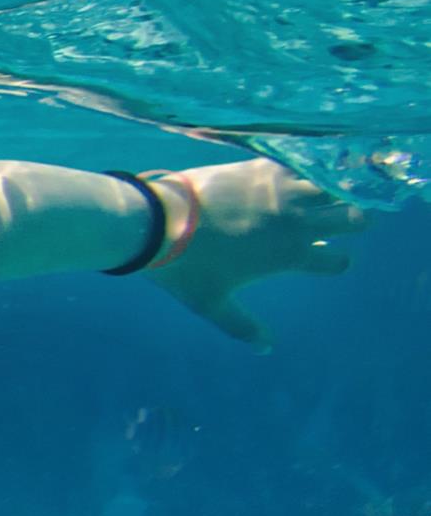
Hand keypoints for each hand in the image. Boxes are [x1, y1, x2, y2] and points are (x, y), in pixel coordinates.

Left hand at [145, 159, 367, 350]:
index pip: (339, 261)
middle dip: (356, 222)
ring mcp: (283, 191)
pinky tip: (293, 177)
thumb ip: (242, 326)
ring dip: (334, 193)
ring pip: (334, 186)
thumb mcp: (212, 304)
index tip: (324, 258)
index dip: (337, 262)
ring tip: (322, 197)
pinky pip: (300, 165)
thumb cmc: (185, 269)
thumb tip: (264, 349)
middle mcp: (297, 222)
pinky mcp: (263, 168)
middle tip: (344, 223)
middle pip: (355, 218)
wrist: (159, 223)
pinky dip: (304, 171)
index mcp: (291, 256)